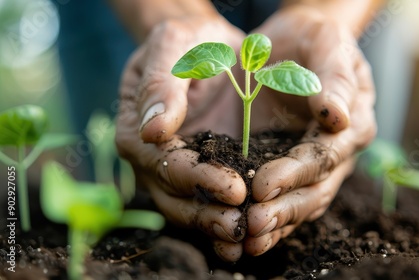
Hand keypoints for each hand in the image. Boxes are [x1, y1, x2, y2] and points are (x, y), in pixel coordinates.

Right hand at [115, 14, 249, 260]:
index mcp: (137, 130)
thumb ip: (160, 84)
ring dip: (216, 226)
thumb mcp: (172, 46)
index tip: (233, 188)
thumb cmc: (187, 42)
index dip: (198, 178)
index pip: (165, 163)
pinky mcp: (203, 172)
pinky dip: (226, 218)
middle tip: (242, 226)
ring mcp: (176, 169)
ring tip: (248, 236)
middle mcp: (152, 158)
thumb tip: (153, 129)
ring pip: (189, 207)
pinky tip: (250, 233)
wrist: (208, 47)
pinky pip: (209, 201)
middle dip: (207, 214)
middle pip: (174, 196)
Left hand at [236, 6, 376, 255]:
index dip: (296, 172)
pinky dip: (268, 220)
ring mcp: (315, 167)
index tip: (264, 184)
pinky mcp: (291, 171)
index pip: (325, 155)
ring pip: (300, 204)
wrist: (293, 43)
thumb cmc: (312, 38)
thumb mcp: (327, 41)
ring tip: (247, 237)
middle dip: (284, 208)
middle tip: (253, 224)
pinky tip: (244, 234)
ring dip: (275, 223)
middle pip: (315, 189)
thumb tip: (339, 117)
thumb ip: (335, 75)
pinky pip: (282, 201)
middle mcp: (337, 153)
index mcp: (352, 122)